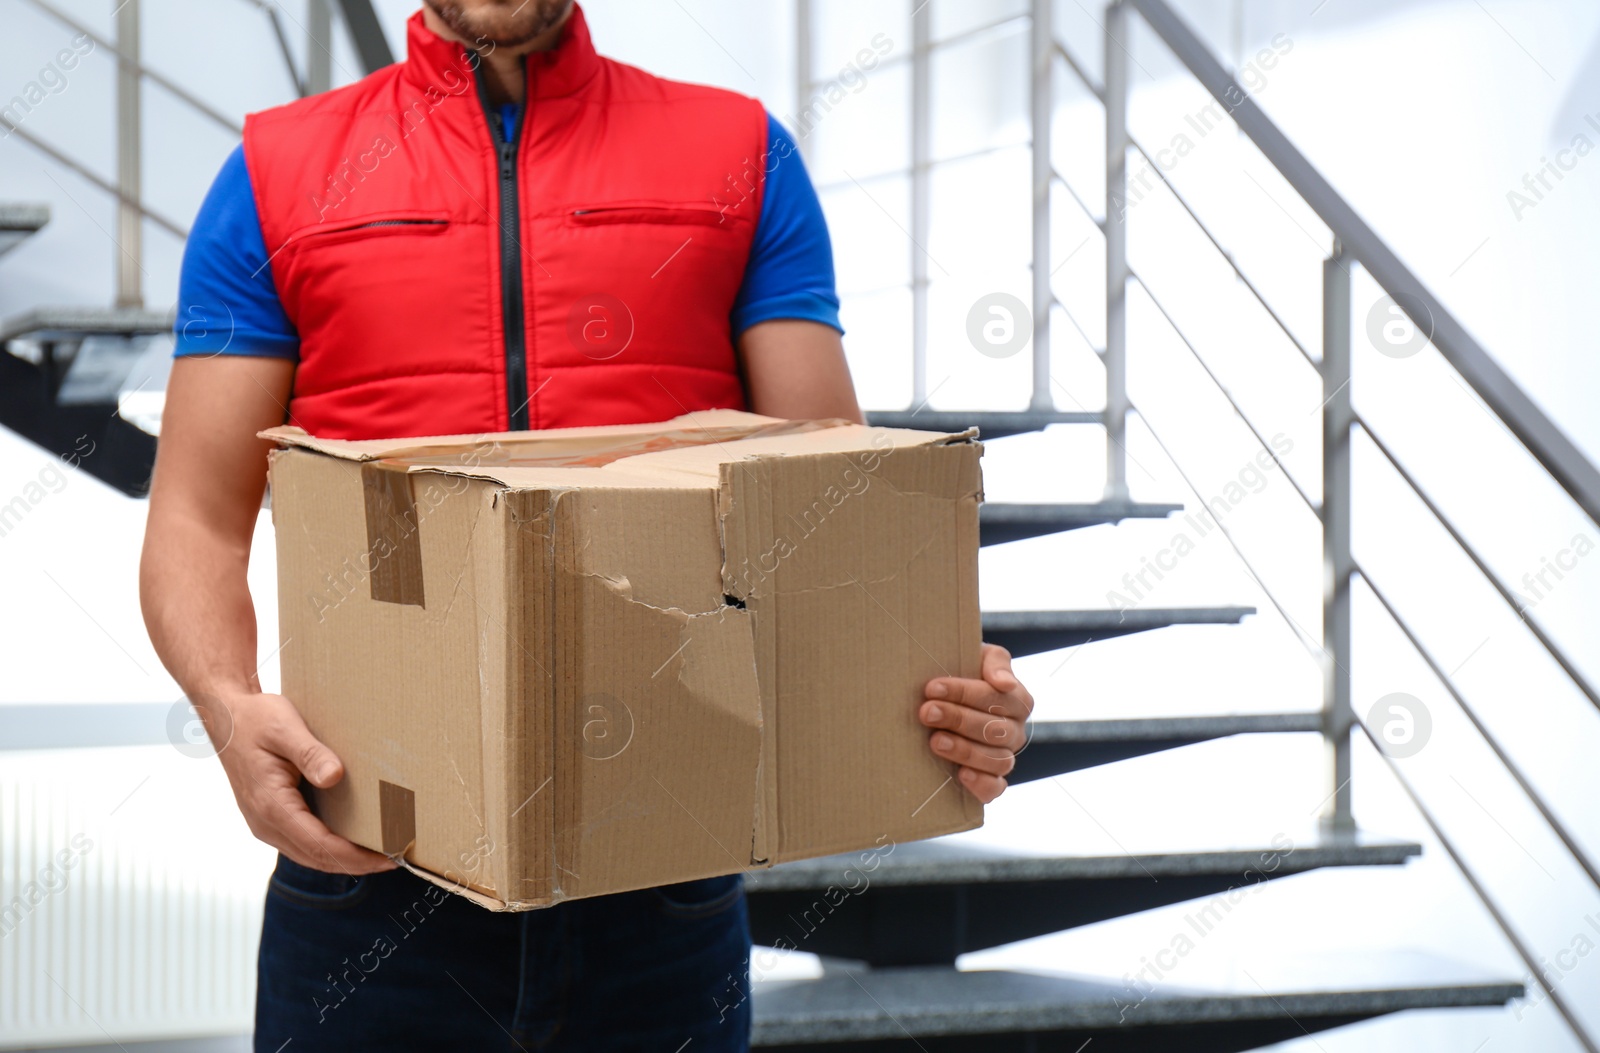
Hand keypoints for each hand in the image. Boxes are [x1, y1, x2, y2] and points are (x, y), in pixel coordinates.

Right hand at [201, 691, 395, 874]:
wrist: (226, 717)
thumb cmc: (255, 719)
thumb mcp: (284, 728)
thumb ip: (310, 753)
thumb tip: (335, 776)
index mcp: (270, 805)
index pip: (319, 845)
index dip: (355, 856)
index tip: (387, 858)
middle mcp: (265, 822)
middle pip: (316, 857)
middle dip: (356, 863)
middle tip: (396, 860)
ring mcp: (265, 823)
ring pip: (309, 854)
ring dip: (344, 859)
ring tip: (381, 855)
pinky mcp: (270, 818)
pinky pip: (303, 842)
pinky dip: (330, 848)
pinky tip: (354, 841)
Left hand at [919, 644, 1032, 803]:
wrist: (941, 698)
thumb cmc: (962, 672)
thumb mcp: (978, 657)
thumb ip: (996, 662)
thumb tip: (1004, 683)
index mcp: (1018, 701)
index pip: (998, 698)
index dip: (965, 693)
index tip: (932, 687)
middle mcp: (1015, 731)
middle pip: (995, 729)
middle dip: (958, 719)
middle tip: (927, 712)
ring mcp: (1004, 757)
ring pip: (996, 759)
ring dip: (964, 750)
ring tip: (935, 740)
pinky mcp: (991, 781)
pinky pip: (995, 788)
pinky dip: (981, 784)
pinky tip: (961, 774)